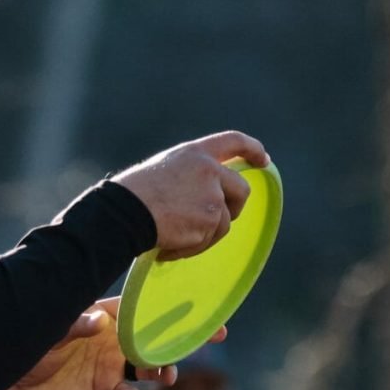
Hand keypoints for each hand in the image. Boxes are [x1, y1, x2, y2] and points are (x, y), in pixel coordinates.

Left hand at [0, 297, 223, 389]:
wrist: (15, 388)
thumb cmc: (31, 349)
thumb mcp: (50, 332)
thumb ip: (74, 325)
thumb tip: (99, 322)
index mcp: (106, 316)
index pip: (144, 308)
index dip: (171, 306)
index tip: (197, 306)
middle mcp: (115, 339)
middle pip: (158, 336)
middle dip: (186, 337)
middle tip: (214, 337)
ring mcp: (113, 367)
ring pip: (151, 367)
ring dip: (164, 371)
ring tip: (167, 377)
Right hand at [113, 130, 271, 259]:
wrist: (126, 211)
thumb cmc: (135, 193)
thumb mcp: (166, 168)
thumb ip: (192, 175)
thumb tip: (211, 195)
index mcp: (197, 154)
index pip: (233, 142)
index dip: (252, 150)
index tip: (263, 160)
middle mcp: (209, 171)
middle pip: (241, 191)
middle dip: (233, 208)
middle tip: (213, 220)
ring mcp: (212, 197)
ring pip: (223, 222)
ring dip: (203, 233)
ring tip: (175, 234)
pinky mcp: (209, 222)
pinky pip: (208, 241)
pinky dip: (191, 247)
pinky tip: (169, 244)